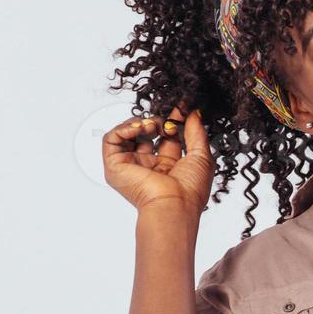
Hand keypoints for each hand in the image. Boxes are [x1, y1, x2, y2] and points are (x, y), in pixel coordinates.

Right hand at [101, 104, 216, 214]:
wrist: (174, 205)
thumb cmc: (190, 189)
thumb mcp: (201, 155)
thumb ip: (196, 132)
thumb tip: (193, 112)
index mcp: (167, 167)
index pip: (164, 137)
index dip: (172, 121)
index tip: (179, 109)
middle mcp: (147, 167)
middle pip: (145, 134)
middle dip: (156, 121)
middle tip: (166, 122)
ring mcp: (130, 166)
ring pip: (126, 134)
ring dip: (140, 123)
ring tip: (153, 126)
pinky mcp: (115, 166)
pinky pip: (111, 140)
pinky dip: (123, 128)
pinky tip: (140, 128)